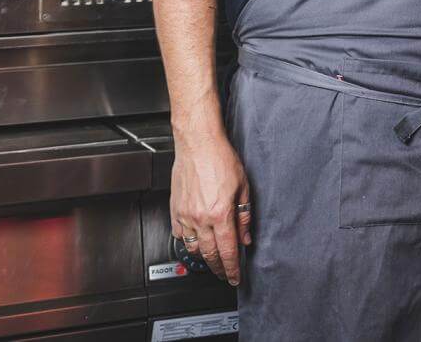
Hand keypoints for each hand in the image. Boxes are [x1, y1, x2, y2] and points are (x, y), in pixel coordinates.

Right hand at [171, 130, 251, 285]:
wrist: (198, 144)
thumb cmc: (220, 159)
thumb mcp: (243, 186)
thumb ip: (244, 215)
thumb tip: (246, 236)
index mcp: (220, 213)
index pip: (228, 250)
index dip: (233, 268)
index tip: (235, 277)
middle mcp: (201, 217)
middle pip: (210, 254)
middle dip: (219, 268)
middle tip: (225, 274)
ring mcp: (185, 215)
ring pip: (193, 248)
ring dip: (204, 258)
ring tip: (212, 261)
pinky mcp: (175, 210)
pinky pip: (180, 235)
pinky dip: (189, 242)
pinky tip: (196, 242)